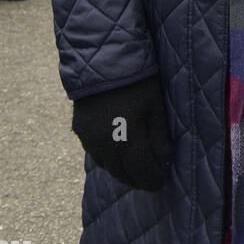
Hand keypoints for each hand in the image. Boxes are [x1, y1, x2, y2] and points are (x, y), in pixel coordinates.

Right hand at [72, 76, 172, 190]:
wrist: (103, 61)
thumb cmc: (137, 81)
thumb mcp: (155, 106)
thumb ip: (159, 137)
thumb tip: (164, 160)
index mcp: (126, 139)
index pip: (141, 171)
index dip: (152, 180)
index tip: (161, 182)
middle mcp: (105, 145)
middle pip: (122, 174)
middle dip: (138, 180)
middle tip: (149, 180)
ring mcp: (89, 139)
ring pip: (107, 166)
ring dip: (122, 172)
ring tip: (135, 171)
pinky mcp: (79, 131)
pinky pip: (96, 154)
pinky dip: (109, 159)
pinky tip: (118, 155)